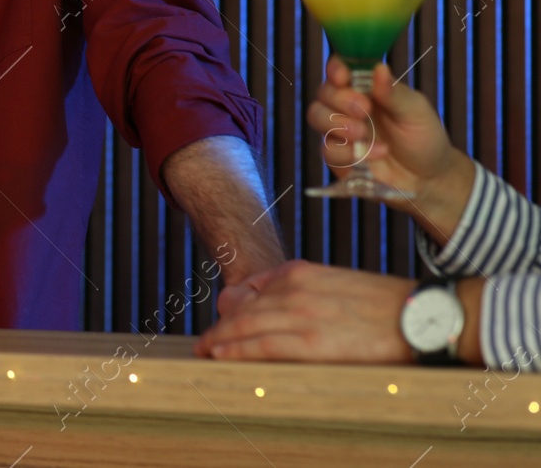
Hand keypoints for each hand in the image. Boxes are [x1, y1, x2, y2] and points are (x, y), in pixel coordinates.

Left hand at [195, 259, 414, 362]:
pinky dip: (235, 350)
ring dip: (220, 341)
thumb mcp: (335, 284)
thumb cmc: (383, 305)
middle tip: (205, 344)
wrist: (422, 315)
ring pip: (244, 327)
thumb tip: (270, 308)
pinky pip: (261, 345)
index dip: (231, 309)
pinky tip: (220, 355)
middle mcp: (293, 288)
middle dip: (220, 328)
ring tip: (207, 353)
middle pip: (241, 309)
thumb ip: (302, 292)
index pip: (249, 289)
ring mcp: (300, 313)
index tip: (223, 323)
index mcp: (299, 272)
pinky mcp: (311, 342)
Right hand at [307, 56, 475, 238]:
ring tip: (363, 133)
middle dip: (340, 99)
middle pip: (324, 91)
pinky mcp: (337, 156)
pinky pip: (328, 148)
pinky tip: (378, 153)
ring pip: (316, 115)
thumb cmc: (424, 138)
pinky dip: (351, 152)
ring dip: (337, 123)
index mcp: (366, 88)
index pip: (340, 68)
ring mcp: (340, 130)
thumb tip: (379, 67)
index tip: (343, 77)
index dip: (336, 69)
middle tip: (364, 110)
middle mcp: (348, 105)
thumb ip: (394, 92)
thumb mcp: (416, 111)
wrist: (428, 179)